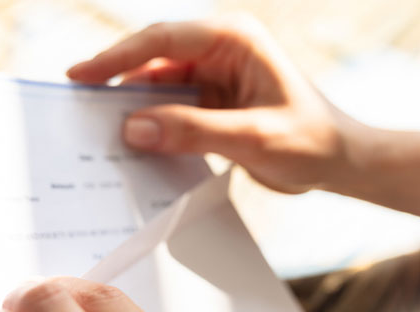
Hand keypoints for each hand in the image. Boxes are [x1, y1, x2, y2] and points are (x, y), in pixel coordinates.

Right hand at [68, 16, 363, 193]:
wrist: (341, 163)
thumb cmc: (311, 141)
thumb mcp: (252, 137)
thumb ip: (191, 132)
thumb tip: (132, 130)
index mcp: (234, 40)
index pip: (163, 39)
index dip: (118, 56)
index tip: (81, 75)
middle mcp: (219, 52)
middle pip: (153, 60)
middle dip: (116, 82)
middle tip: (78, 106)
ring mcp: (213, 77)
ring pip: (156, 86)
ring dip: (131, 109)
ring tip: (97, 132)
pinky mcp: (209, 103)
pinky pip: (167, 109)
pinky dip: (149, 126)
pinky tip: (129, 145)